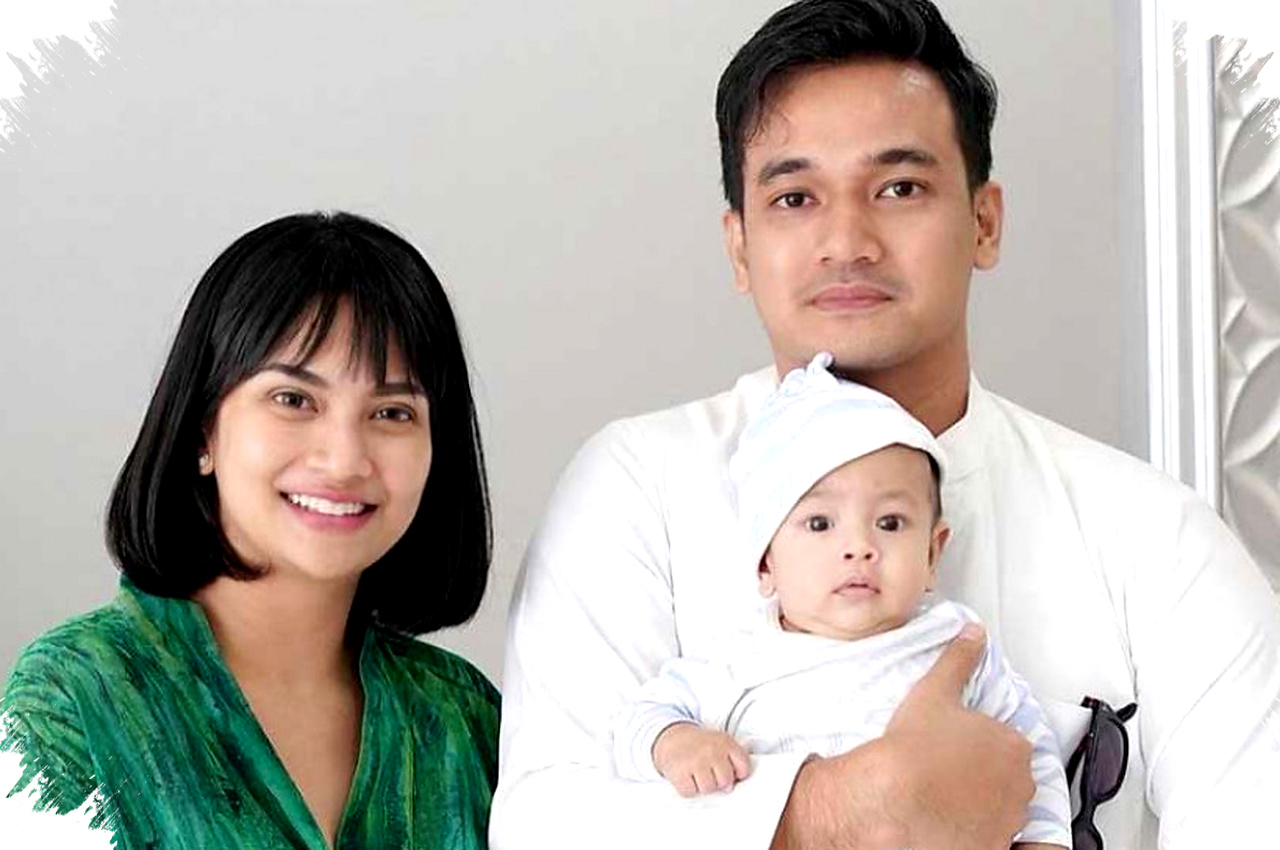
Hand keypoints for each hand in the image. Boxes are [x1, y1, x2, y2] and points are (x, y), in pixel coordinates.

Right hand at [652, 722, 751, 796]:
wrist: (672, 737)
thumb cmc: (699, 745)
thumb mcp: (720, 744)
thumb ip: (733, 762)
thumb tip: (731, 787)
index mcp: (726, 743)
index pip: (744, 768)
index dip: (737, 775)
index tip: (730, 773)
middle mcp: (712, 751)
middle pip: (726, 782)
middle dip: (718, 781)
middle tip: (709, 772)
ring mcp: (696, 761)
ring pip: (708, 789)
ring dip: (702, 786)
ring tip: (697, 773)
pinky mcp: (680, 772)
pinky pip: (690, 792)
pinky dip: (687, 788)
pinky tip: (687, 776)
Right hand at [771, 623, 1034, 849]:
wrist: (895, 800)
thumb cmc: (915, 748)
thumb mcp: (935, 691)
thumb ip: (959, 659)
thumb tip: (972, 633)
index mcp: (1013, 745)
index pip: (1004, 741)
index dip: (978, 742)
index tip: (955, 746)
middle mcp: (1020, 785)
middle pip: (1006, 775)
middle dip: (983, 773)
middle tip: (947, 768)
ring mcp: (1008, 819)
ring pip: (999, 806)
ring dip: (980, 802)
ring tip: (943, 795)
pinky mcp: (992, 846)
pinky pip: (988, 835)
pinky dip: (973, 829)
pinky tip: (947, 820)